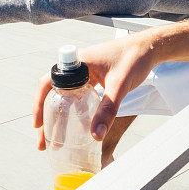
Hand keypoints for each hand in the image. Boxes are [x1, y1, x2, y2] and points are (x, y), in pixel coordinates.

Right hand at [32, 30, 159, 148]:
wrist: (151, 47)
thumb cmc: (134, 58)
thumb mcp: (119, 86)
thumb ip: (108, 110)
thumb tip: (96, 135)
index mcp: (77, 63)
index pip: (48, 82)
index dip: (39, 103)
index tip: (38, 124)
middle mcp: (78, 67)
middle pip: (55, 94)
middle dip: (48, 118)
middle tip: (44, 142)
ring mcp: (87, 72)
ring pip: (67, 97)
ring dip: (61, 117)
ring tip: (57, 140)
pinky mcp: (96, 77)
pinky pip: (80, 96)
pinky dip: (76, 111)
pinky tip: (78, 127)